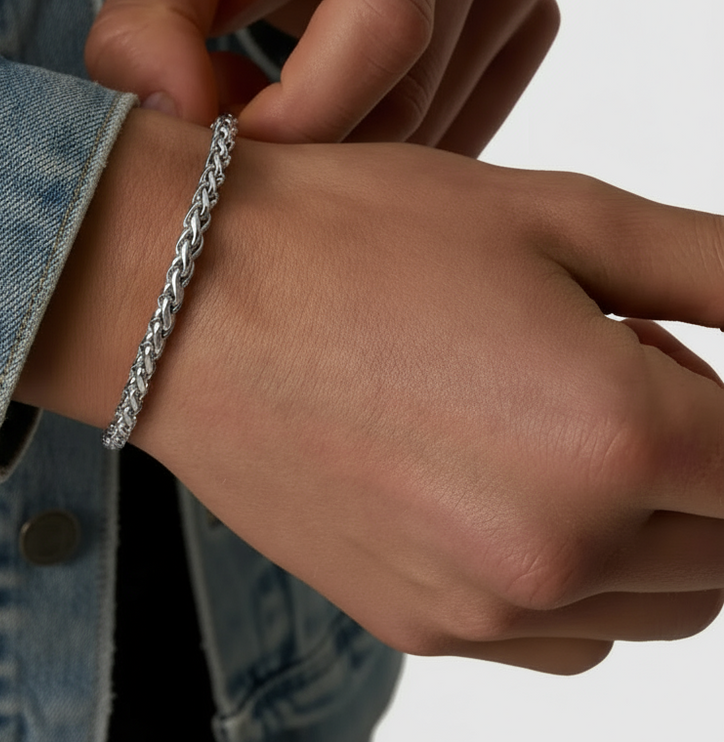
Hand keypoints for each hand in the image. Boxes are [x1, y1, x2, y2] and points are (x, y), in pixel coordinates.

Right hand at [17, 111, 723, 673]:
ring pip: (654, 606)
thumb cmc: (351, 237)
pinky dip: (570, 574)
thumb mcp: (560, 215)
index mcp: (613, 437)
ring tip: (549, 422)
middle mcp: (556, 550)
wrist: (182, 294)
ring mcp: (479, 605)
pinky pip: (556, 635)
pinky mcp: (415, 624)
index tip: (673, 352)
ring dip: (646, 525)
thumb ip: (720, 269)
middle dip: (707, 464)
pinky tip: (494, 480)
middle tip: (617, 363)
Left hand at [85, 0, 557, 154]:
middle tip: (238, 128)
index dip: (301, 117)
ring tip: (280, 105)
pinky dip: (395, 147)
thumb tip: (177, 117)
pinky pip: (468, 123)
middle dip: (310, 142)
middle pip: (406, 92)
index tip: (228, 144)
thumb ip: (142, 30)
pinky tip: (341, 113)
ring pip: (436, 124)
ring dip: (345, 149)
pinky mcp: (529, 12)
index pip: (381, 27)